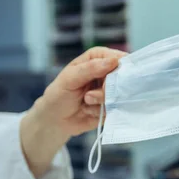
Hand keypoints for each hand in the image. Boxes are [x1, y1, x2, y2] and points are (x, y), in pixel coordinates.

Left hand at [20, 47, 124, 176]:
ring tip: (85, 102)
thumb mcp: (69, 79)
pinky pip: (116, 108)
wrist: (55, 121)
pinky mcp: (112, 106)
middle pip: (122, 77)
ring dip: (101, 102)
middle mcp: (106, 73)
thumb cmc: (58, 95)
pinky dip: (101, 112)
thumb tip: (113, 61)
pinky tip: (89, 111)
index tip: (110, 79)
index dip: (118, 67)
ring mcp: (110, 90)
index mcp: (97, 59)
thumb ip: (90, 68)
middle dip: (106, 90)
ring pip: (120, 95)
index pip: (117, 57)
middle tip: (89, 96)